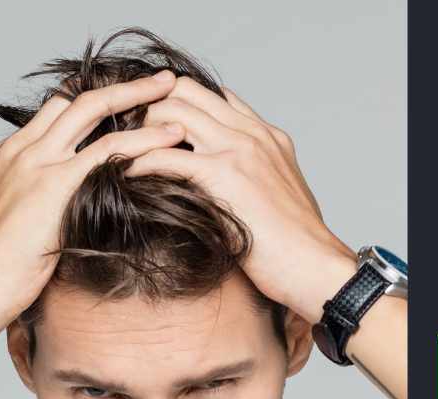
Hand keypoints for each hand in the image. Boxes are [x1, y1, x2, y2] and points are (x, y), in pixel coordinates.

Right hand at [0, 72, 187, 358]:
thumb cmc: (4, 273)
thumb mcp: (26, 228)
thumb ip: (51, 209)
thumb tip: (87, 218)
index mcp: (9, 156)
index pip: (56, 112)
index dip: (95, 104)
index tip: (129, 102)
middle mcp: (20, 149)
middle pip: (75, 99)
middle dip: (121, 86)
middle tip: (160, 82)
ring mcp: (35, 162)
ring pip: (93, 111)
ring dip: (137, 98)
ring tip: (173, 92)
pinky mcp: (54, 183)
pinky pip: (107, 150)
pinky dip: (143, 140)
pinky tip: (170, 139)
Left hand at [129, 79, 358, 322]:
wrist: (318, 269)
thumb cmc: (300, 250)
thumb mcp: (281, 202)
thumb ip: (257, 182)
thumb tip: (232, 194)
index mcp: (268, 137)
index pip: (214, 96)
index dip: (178, 104)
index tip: (154, 126)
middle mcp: (253, 134)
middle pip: (185, 91)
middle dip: (149, 106)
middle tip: (125, 134)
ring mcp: (240, 150)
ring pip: (172, 110)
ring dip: (139, 127)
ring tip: (119, 150)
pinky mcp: (225, 176)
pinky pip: (166, 155)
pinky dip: (139, 161)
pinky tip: (126, 174)